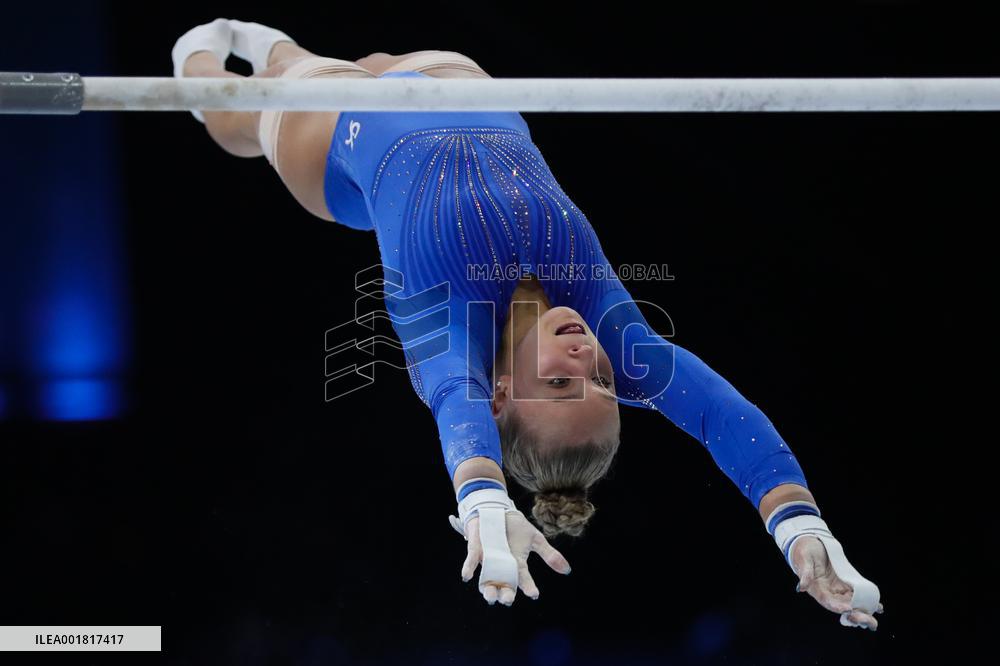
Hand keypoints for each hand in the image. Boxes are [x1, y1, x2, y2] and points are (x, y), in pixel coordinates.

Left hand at [456, 510, 571, 605]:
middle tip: (507, 599)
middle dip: (504, 594)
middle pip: (503, 585)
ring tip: (490, 596)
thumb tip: (567, 570)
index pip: (523, 579)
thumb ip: (549, 555)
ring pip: (486, 579)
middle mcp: (501, 566)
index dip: (528, 587)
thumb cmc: (516, 527)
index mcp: (516, 565)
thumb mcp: (535, 539)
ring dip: (487, 589)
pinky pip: (472, 560)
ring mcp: (488, 559)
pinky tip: (467, 576)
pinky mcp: (476, 549)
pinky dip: (468, 568)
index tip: (534, 594)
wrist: (498, 510)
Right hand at [792, 535, 884, 629]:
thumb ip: (805, 574)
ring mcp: (838, 588)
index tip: (848, 609)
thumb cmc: (804, 552)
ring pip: (852, 603)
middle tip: (869, 621)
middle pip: (842, 606)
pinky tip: (878, 607)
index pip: (827, 601)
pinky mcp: (845, 583)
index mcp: (817, 589)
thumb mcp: (803, 560)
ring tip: (874, 620)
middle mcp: (828, 592)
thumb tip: (801, 587)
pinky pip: (857, 594)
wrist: (810, 544)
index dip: (837, 606)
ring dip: (863, 612)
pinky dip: (867, 601)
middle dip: (855, 615)